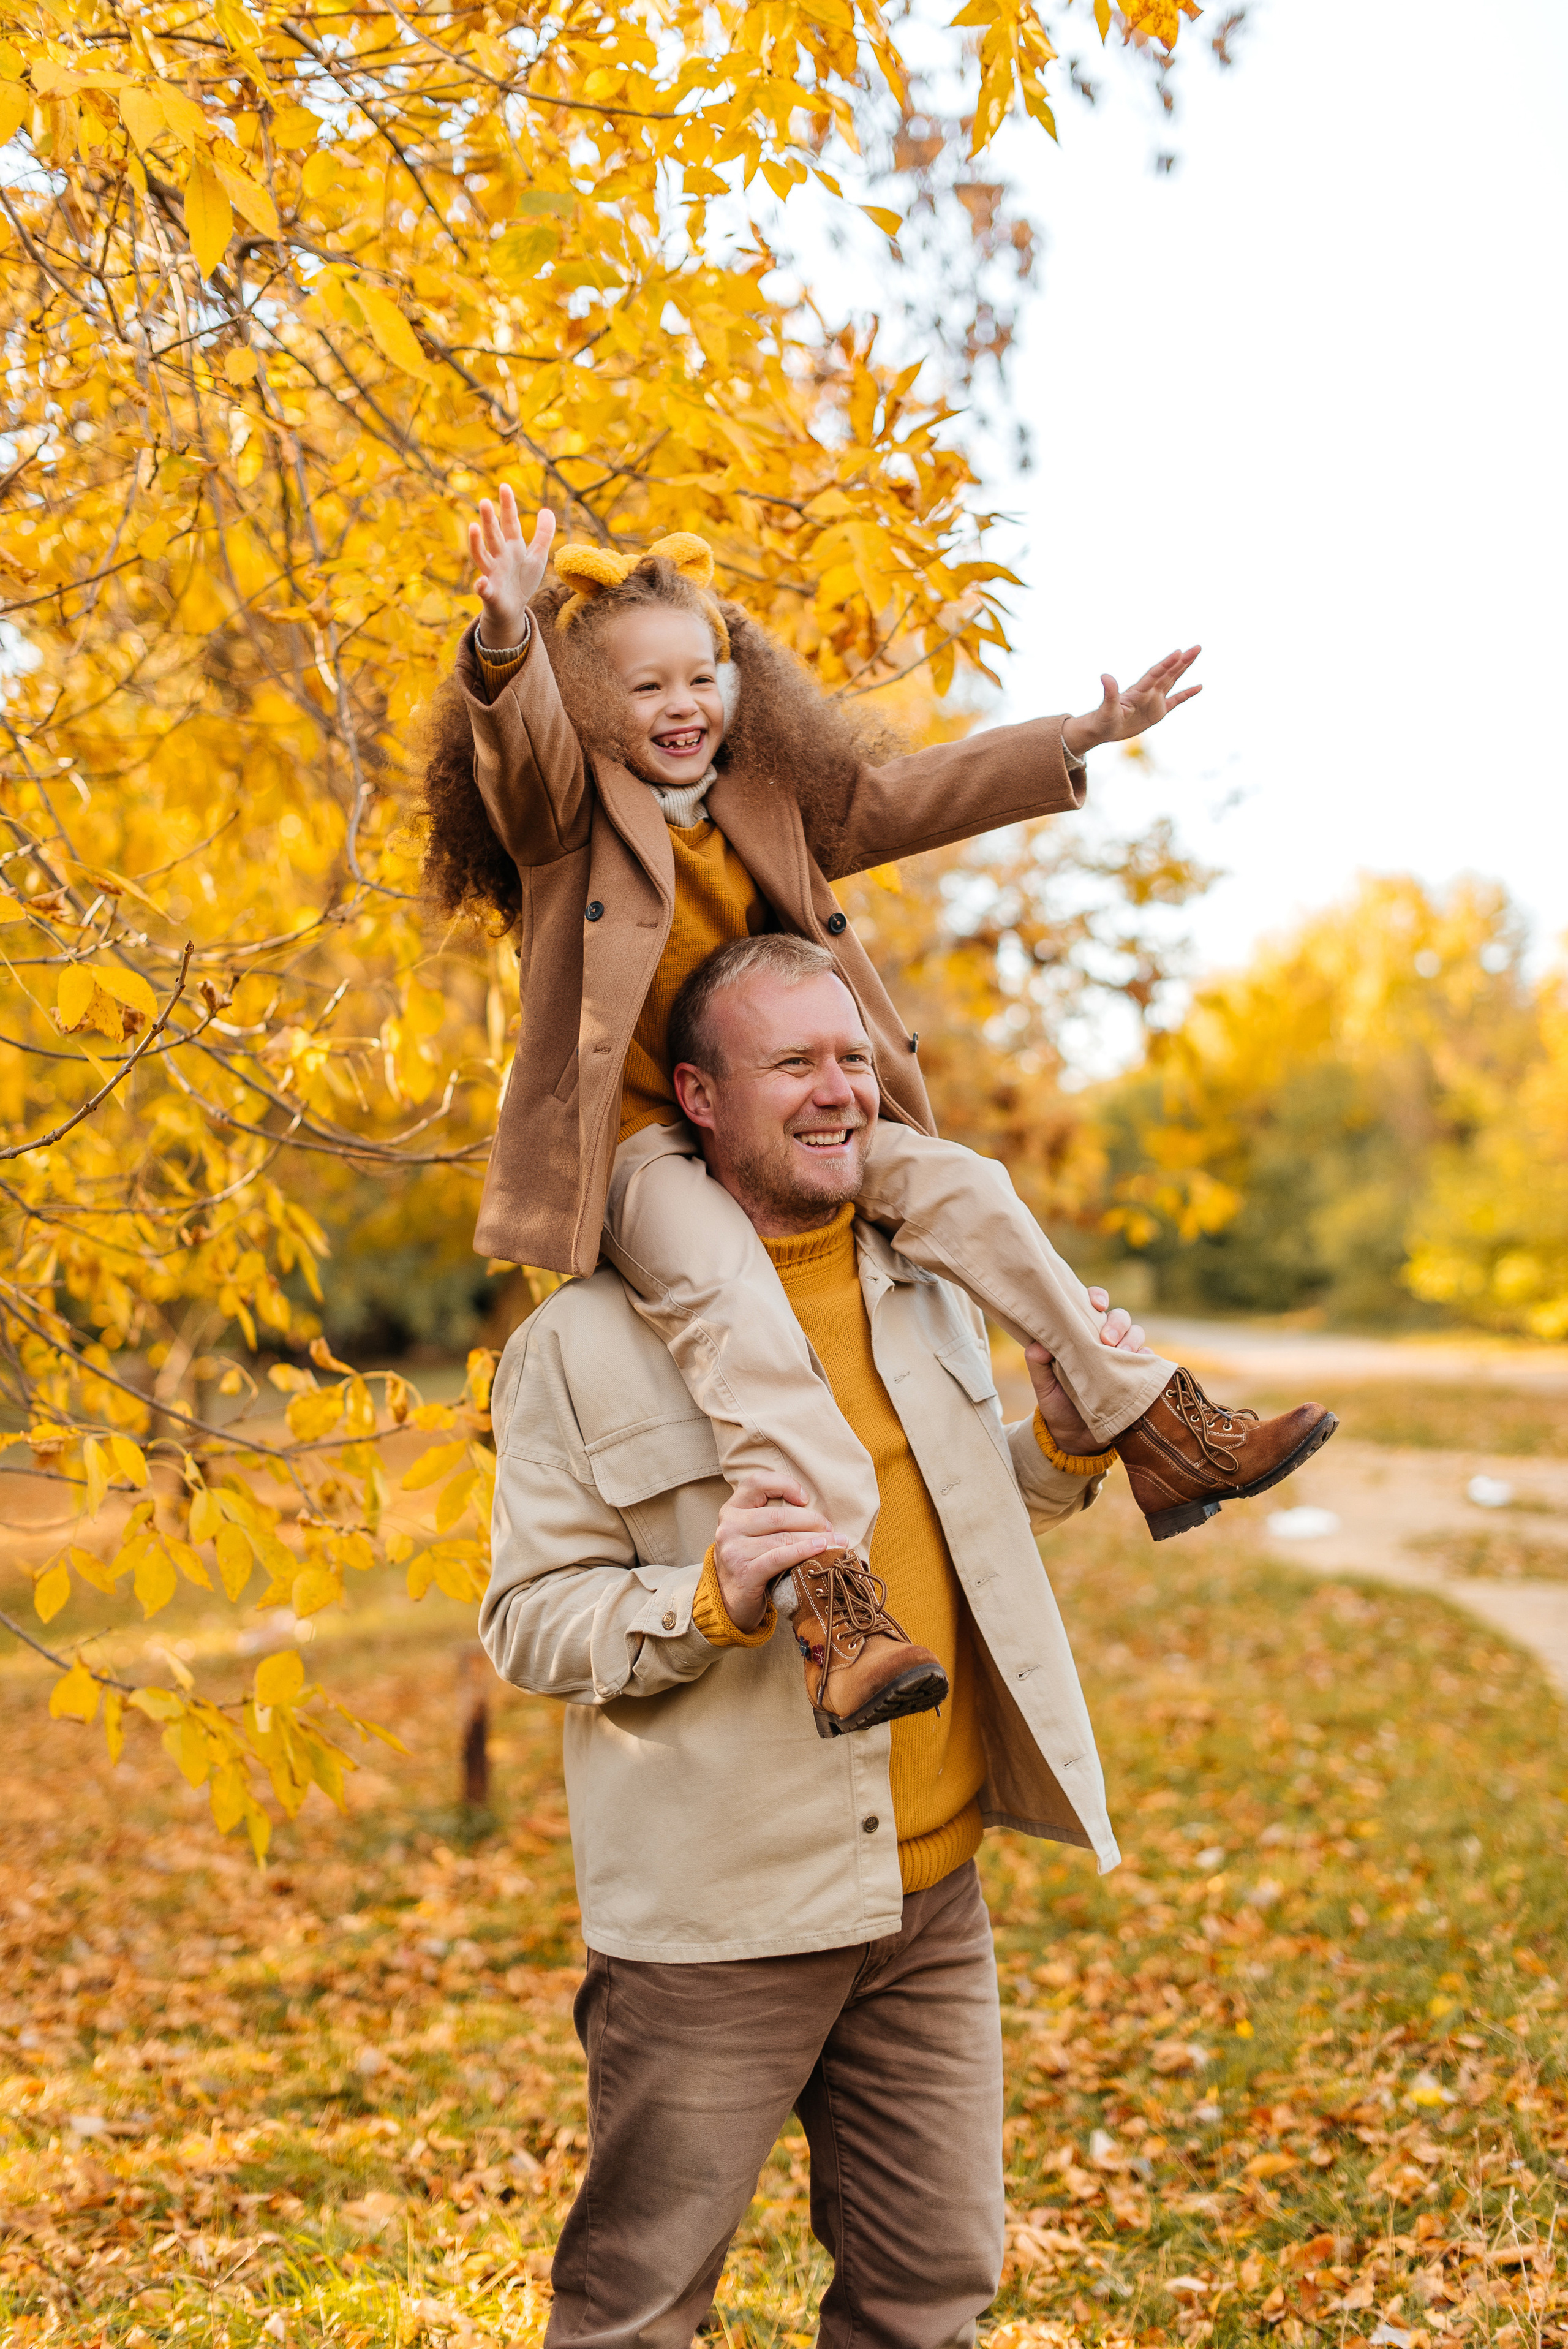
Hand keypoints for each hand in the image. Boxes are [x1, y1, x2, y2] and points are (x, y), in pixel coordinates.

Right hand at [468, 484, 554, 647]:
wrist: (512, 609)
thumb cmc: (522, 580)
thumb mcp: (536, 556)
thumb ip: (543, 534)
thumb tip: (547, 509)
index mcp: (512, 547)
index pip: (510, 523)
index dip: (508, 506)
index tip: (504, 486)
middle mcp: (499, 557)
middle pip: (494, 535)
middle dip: (489, 520)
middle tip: (484, 501)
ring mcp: (492, 574)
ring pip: (482, 556)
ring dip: (476, 543)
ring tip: (474, 528)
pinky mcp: (490, 594)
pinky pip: (484, 589)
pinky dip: (481, 586)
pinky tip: (481, 582)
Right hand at [712, 1473, 833, 1631]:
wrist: (730, 1599)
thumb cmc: (750, 1559)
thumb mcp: (753, 1531)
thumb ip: (771, 1515)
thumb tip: (813, 1506)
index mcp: (732, 1509)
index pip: (757, 1482)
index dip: (784, 1484)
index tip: (805, 1498)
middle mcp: (729, 1526)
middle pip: (778, 1515)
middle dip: (811, 1520)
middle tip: (830, 1528)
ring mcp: (734, 1550)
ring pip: (783, 1538)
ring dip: (815, 1538)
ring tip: (836, 1541)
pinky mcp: (745, 1573)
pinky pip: (780, 1558)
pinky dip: (804, 1551)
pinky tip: (821, 1549)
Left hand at [1026, 1287, 1149, 1455]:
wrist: (1075, 1439)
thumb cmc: (1057, 1405)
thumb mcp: (1043, 1386)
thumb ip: (1037, 1364)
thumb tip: (1038, 1346)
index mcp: (1081, 1336)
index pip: (1091, 1307)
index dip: (1097, 1298)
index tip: (1097, 1303)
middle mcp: (1104, 1343)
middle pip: (1120, 1318)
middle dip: (1117, 1323)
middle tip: (1106, 1339)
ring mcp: (1122, 1359)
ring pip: (1137, 1334)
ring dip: (1131, 1339)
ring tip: (1119, 1353)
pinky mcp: (1136, 1377)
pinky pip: (1149, 1361)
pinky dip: (1146, 1359)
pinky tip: (1138, 1364)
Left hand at [1062, 646, 1200, 757]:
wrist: (1102, 729)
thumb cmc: (1103, 720)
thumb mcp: (1107, 709)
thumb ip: (1110, 693)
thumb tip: (1105, 676)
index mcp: (1138, 691)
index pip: (1155, 674)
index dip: (1167, 664)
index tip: (1179, 652)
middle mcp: (1148, 692)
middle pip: (1168, 672)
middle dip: (1183, 660)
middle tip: (1197, 647)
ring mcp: (1154, 700)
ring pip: (1173, 680)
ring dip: (1184, 668)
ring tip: (1196, 654)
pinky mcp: (1157, 711)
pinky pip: (1176, 700)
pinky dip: (1187, 694)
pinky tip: (1199, 686)